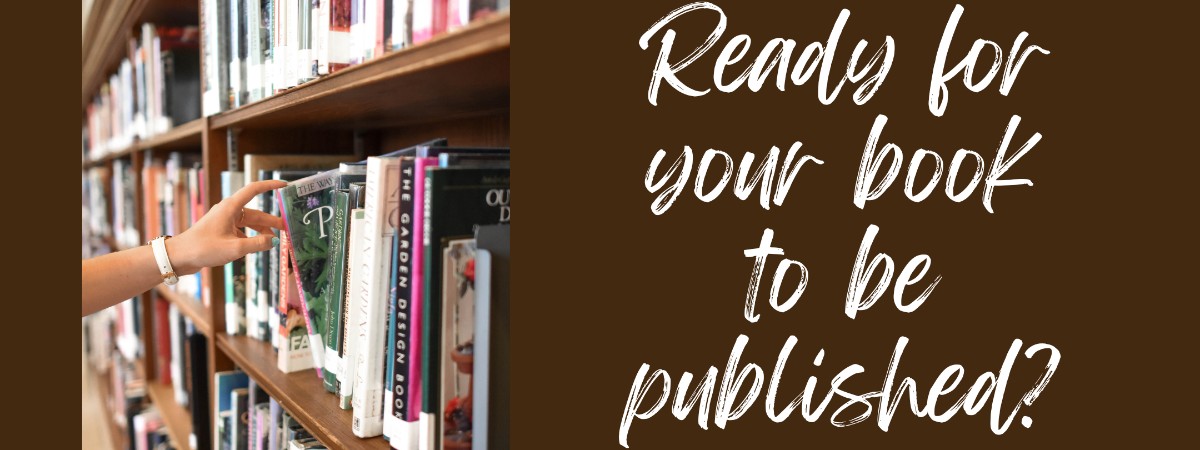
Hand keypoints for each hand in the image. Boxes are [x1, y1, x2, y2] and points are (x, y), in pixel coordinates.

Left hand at [167, 179, 287, 274]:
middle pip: (255, 213)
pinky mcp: (221, 231)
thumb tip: (275, 241)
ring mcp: (224, 221)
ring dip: (261, 232)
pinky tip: (254, 248)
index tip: (284, 186)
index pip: (254, 190)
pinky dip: (250, 238)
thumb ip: (258, 244)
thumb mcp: (235, 248)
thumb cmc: (204, 248)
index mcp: (231, 207)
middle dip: (271, 221)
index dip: (270, 186)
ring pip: (249, 223)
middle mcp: (228, 211)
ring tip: (273, 242)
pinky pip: (241, 231)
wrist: (179, 257)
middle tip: (286, 230)